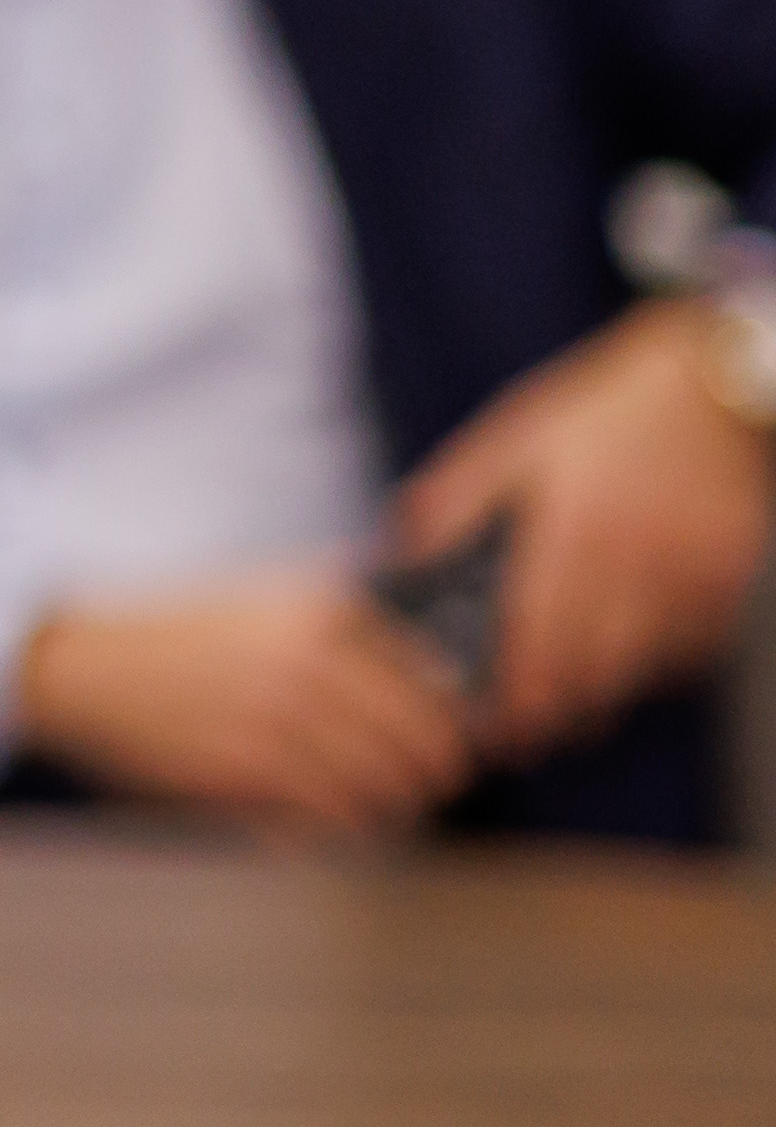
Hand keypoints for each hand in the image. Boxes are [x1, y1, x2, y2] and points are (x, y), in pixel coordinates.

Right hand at [8, 575, 473, 838]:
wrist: (86, 666)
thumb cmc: (182, 631)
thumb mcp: (264, 589)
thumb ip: (346, 595)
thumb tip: (438, 641)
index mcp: (322, 608)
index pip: (438, 679)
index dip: (459, 718)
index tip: (457, 737)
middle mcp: (309, 659)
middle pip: (426, 740)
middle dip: (437, 771)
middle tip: (429, 781)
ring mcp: (278, 717)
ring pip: (388, 786)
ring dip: (396, 804)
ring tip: (384, 803)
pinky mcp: (247, 769)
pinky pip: (335, 815)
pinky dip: (346, 825)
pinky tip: (334, 816)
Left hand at [389, 300, 773, 758]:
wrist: (705, 392)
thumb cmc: (596, 415)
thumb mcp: (510, 441)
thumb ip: (454, 502)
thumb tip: (397, 556)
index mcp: (573, 525)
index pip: (541, 636)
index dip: (520, 696)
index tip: (497, 731)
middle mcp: (639, 560)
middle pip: (596, 672)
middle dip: (556, 713)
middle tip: (523, 734)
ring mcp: (693, 578)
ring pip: (643, 671)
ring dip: (601, 692)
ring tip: (564, 700)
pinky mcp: (729, 586)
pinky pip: (686, 651)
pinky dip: (652, 663)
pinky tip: (620, 650)